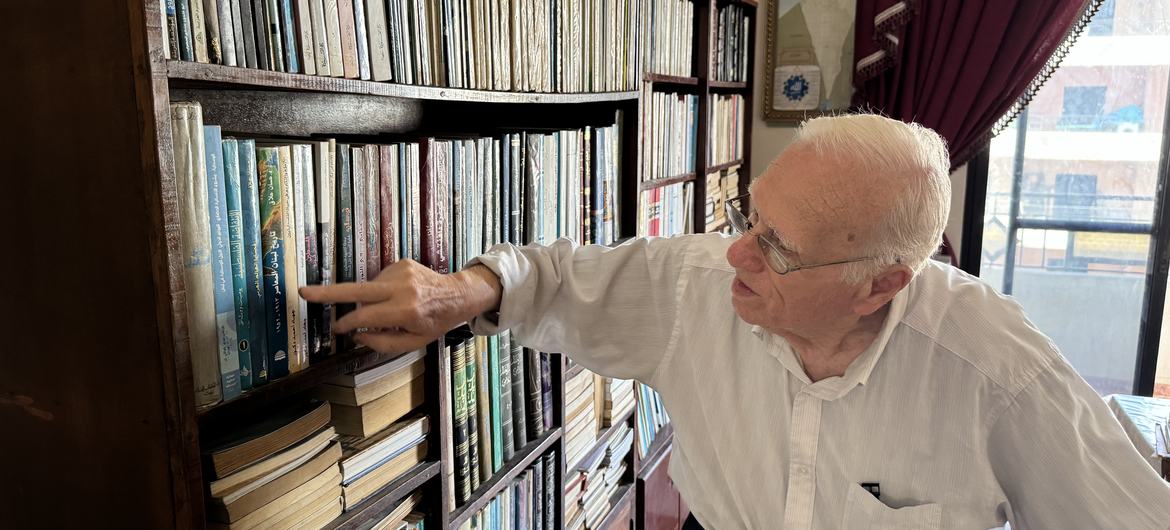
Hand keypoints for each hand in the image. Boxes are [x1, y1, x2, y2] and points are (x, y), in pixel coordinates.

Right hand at [299, 260, 501, 353]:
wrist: (458, 295)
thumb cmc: (435, 322)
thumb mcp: (413, 342)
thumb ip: (382, 342)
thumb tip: (356, 335)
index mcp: (405, 310)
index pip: (365, 316)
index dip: (347, 323)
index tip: (336, 328)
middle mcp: (402, 288)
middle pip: (357, 290)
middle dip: (328, 292)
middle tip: (303, 291)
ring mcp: (401, 271)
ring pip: (369, 288)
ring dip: (371, 299)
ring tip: (393, 308)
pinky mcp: (401, 262)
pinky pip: (379, 280)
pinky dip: (381, 290)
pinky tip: (398, 295)